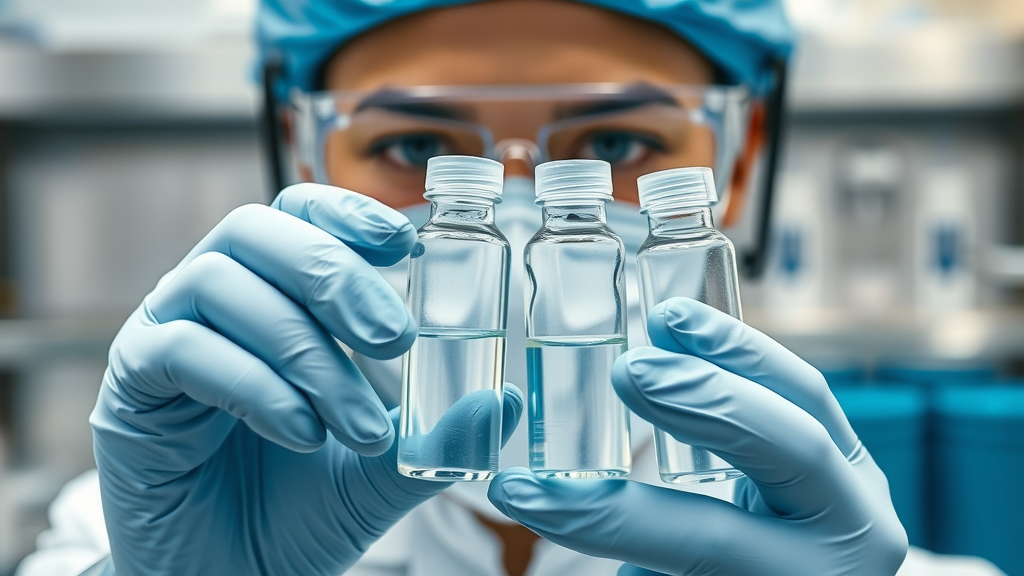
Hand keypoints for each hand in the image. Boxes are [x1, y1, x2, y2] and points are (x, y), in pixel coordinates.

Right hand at [91, 183, 522, 574]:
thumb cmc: (300, 510)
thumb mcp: (381, 470)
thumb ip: (436, 435)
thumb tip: (504, 400)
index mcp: (271, 296)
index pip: (297, 214)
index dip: (346, 212)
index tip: (404, 246)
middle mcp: (213, 301)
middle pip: (256, 229)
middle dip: (333, 275)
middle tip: (396, 338)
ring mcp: (165, 335)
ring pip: (222, 285)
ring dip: (305, 350)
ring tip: (357, 422)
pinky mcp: (131, 387)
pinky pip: (183, 350)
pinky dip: (255, 384)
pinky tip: (301, 433)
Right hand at [488, 297, 906, 575]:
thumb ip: (641, 566)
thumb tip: (553, 510)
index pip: (699, 539)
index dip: (603, 516)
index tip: (519, 491)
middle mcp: (850, 534)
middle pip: (787, 450)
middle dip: (701, 401)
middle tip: (625, 372)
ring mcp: (862, 484)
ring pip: (807, 398)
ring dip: (730, 349)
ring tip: (668, 319)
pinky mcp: (850, 450)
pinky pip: (803, 389)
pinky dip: (747, 354)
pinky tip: (695, 329)